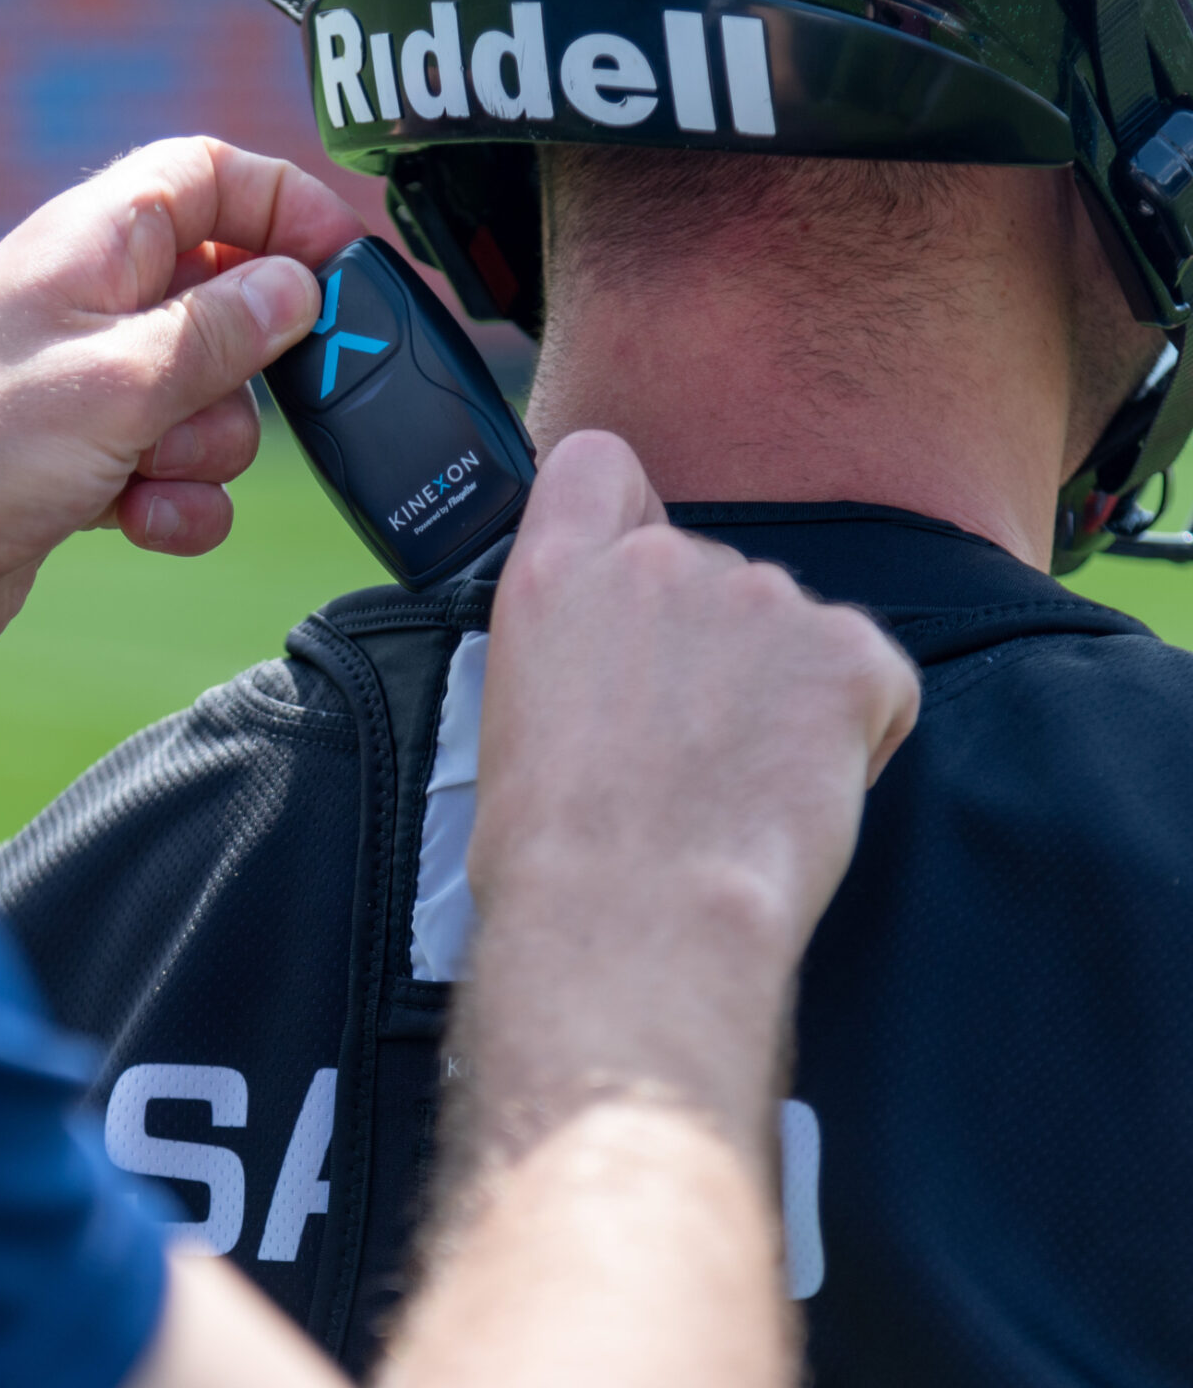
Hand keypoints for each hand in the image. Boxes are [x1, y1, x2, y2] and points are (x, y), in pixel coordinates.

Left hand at [0, 137, 364, 700]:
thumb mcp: (118, 380)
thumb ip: (220, 332)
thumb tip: (299, 289)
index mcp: (93, 245)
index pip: (210, 179)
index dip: (284, 207)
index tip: (343, 261)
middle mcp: (97, 308)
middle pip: (230, 306)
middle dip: (241, 371)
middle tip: (211, 399)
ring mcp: (97, 391)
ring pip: (215, 406)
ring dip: (200, 452)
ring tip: (138, 470)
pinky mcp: (95, 466)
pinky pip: (183, 476)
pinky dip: (177, 504)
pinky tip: (134, 520)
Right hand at [468, 431, 918, 1157]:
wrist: (632, 920)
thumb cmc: (556, 859)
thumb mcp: (513, 724)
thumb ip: (570, 655)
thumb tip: (613, 679)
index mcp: (556, 576)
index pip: (598, 467)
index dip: (623, 514)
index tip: (633, 575)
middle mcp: (660, 563)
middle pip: (709, 574)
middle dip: (713, 646)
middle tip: (692, 749)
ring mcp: (763, 599)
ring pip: (791, 632)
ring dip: (781, 693)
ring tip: (740, 789)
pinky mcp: (852, 653)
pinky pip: (872, 680)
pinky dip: (856, 731)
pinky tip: (798, 794)